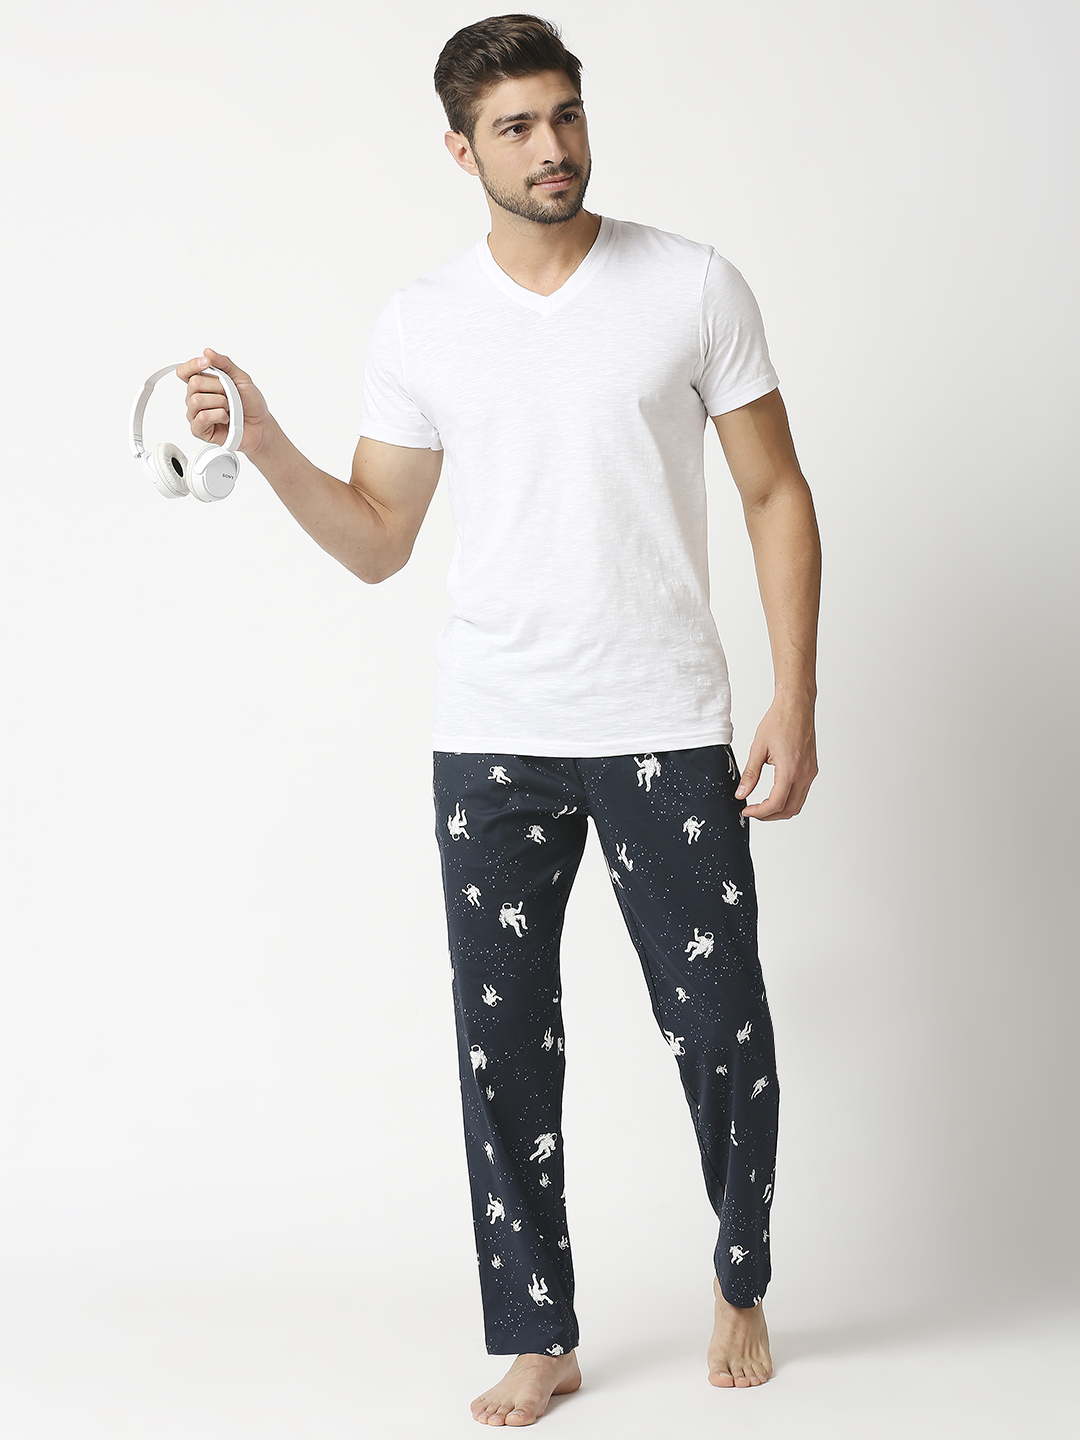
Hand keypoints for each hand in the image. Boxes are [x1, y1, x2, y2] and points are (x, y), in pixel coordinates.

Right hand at [174, 348, 270, 458]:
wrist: (260, 426)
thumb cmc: (251, 404)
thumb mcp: (242, 378)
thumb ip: (225, 364)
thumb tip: (207, 352)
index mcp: (203, 383)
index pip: (184, 371)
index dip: (192, 365)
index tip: (207, 363)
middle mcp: (196, 397)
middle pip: (193, 383)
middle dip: (217, 387)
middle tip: (229, 395)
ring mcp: (196, 414)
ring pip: (196, 400)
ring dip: (219, 402)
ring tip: (228, 408)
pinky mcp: (199, 430)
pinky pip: (201, 418)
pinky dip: (218, 416)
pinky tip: (225, 418)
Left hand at [735, 696, 817, 819]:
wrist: (797, 706)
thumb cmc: (779, 721)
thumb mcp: (758, 748)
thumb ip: (750, 774)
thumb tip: (741, 793)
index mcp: (790, 769)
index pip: (776, 803)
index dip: (760, 812)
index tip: (747, 810)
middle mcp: (804, 774)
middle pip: (789, 810)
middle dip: (769, 815)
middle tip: (753, 811)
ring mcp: (810, 772)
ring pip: (797, 804)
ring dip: (780, 809)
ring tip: (762, 805)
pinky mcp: (812, 769)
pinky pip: (802, 793)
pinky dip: (789, 799)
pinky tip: (775, 793)